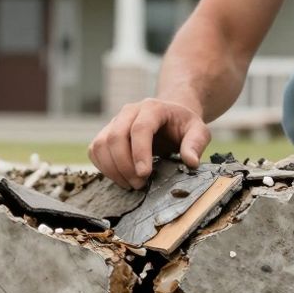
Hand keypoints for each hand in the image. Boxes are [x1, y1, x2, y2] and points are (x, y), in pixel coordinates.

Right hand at [89, 98, 211, 188]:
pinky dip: (104, 168)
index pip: (140, 128)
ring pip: (101, 144)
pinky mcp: (106, 133)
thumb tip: (191, 162)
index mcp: (152, 108)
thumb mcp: (198, 130)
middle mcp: (129, 112)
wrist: (169, 116)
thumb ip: (195, 144)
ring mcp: (114, 122)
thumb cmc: (183, 125)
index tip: (145, 174)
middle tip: (140, 184)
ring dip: (113, 169)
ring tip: (131, 184)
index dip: (140, 153)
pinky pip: (95, 151)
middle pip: (116, 137)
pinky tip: (121, 178)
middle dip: (125, 166)